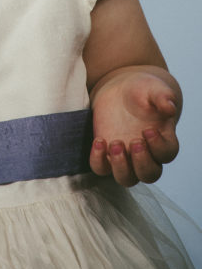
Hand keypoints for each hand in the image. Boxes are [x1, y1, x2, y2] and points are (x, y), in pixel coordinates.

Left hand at [89, 69, 179, 186]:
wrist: (121, 91)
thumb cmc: (142, 91)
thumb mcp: (153, 89)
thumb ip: (163, 97)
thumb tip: (169, 108)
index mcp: (163, 140)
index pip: (167, 154)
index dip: (159, 146)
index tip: (147, 129)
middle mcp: (146, 154)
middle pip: (150, 174)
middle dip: (142, 162)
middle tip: (134, 141)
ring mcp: (125, 157)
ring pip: (126, 179)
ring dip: (120, 166)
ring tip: (114, 143)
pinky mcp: (106, 154)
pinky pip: (101, 168)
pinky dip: (98, 160)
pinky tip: (98, 141)